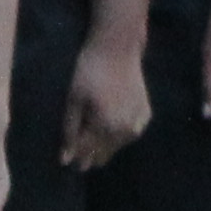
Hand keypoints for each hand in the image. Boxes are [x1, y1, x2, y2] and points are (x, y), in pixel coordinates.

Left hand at [63, 33, 153, 170]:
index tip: (69, 162)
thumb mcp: (74, 101)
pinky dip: (120, 132)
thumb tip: (65, 161)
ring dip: (105, 144)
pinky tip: (111, 123)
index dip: (76, 158)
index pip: (87, 154)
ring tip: (94, 133)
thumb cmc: (89, 72)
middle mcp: (125, 131)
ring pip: (117, 146)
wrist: (117, 49)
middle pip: (103, 154)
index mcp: (105, 128)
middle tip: (80, 148)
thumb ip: (70, 132)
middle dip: (90, 154)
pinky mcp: (145, 114)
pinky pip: (129, 133)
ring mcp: (138, 123)